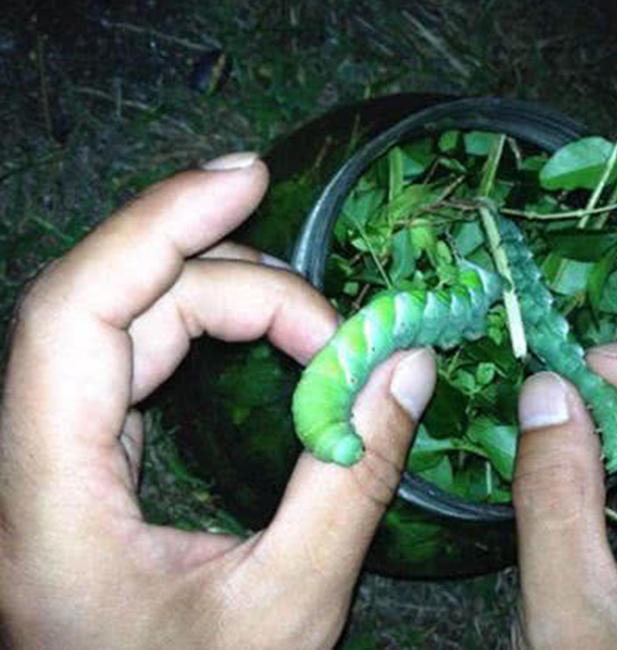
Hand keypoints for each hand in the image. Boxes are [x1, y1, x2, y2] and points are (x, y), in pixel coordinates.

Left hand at [0, 153, 436, 648]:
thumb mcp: (291, 609)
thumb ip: (352, 482)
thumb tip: (406, 366)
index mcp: (50, 504)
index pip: (75, 316)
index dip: (157, 228)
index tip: (249, 182)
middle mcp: (32, 469)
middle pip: (111, 311)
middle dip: (229, 281)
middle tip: (337, 316)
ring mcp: (54, 467)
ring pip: (123, 332)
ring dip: (221, 303)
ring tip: (316, 323)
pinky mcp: (88, 471)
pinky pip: (133, 366)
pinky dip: (203, 334)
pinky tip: (262, 332)